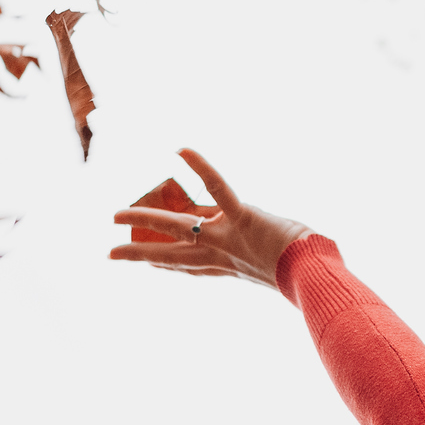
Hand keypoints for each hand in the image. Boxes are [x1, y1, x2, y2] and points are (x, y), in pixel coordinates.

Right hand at [109, 148, 312, 290]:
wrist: (314, 274)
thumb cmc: (304, 268)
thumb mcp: (272, 262)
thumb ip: (255, 249)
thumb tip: (254, 236)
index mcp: (227, 266)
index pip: (188, 267)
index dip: (164, 264)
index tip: (145, 262)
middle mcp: (220, 255)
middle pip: (171, 255)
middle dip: (139, 253)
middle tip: (110, 254)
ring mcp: (226, 237)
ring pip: (177, 227)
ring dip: (144, 219)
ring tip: (116, 216)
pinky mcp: (241, 218)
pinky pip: (217, 189)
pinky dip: (201, 167)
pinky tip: (182, 150)